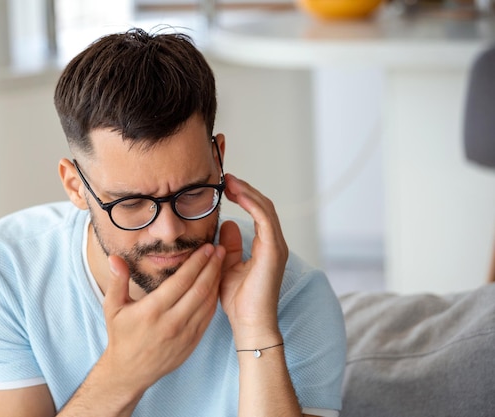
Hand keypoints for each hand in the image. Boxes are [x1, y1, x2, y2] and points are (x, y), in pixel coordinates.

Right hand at [101, 243, 224, 395]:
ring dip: (216, 280)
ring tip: (221, 262)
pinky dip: (214, 298)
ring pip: (207, 302)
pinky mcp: (193, 342)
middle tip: (219, 249)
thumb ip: (117, 281)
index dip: (196, 262)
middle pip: (199, 289)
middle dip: (211, 266)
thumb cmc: (121, 336)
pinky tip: (216, 285)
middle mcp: (171, 322)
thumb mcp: (113, 308)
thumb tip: (114, 258)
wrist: (130, 372)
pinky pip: (208, 316)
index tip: (206, 248)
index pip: (181, 281)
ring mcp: (184, 333)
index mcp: (152, 311)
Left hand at [219, 174, 288, 345]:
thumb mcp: (228, 266)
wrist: (250, 324)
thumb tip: (226, 223)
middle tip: (226, 177)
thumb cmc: (240, 301)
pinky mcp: (273, 251)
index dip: (243, 196)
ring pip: (266, 209)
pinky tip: (237, 195)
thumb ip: (229, 245)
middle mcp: (275, 243)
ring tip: (229, 181)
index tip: (225, 186)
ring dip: (247, 192)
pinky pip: (265, 220)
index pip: (258, 213)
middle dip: (245, 189)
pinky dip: (252, 204)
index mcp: (266, 246)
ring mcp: (276, 247)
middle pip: (264, 206)